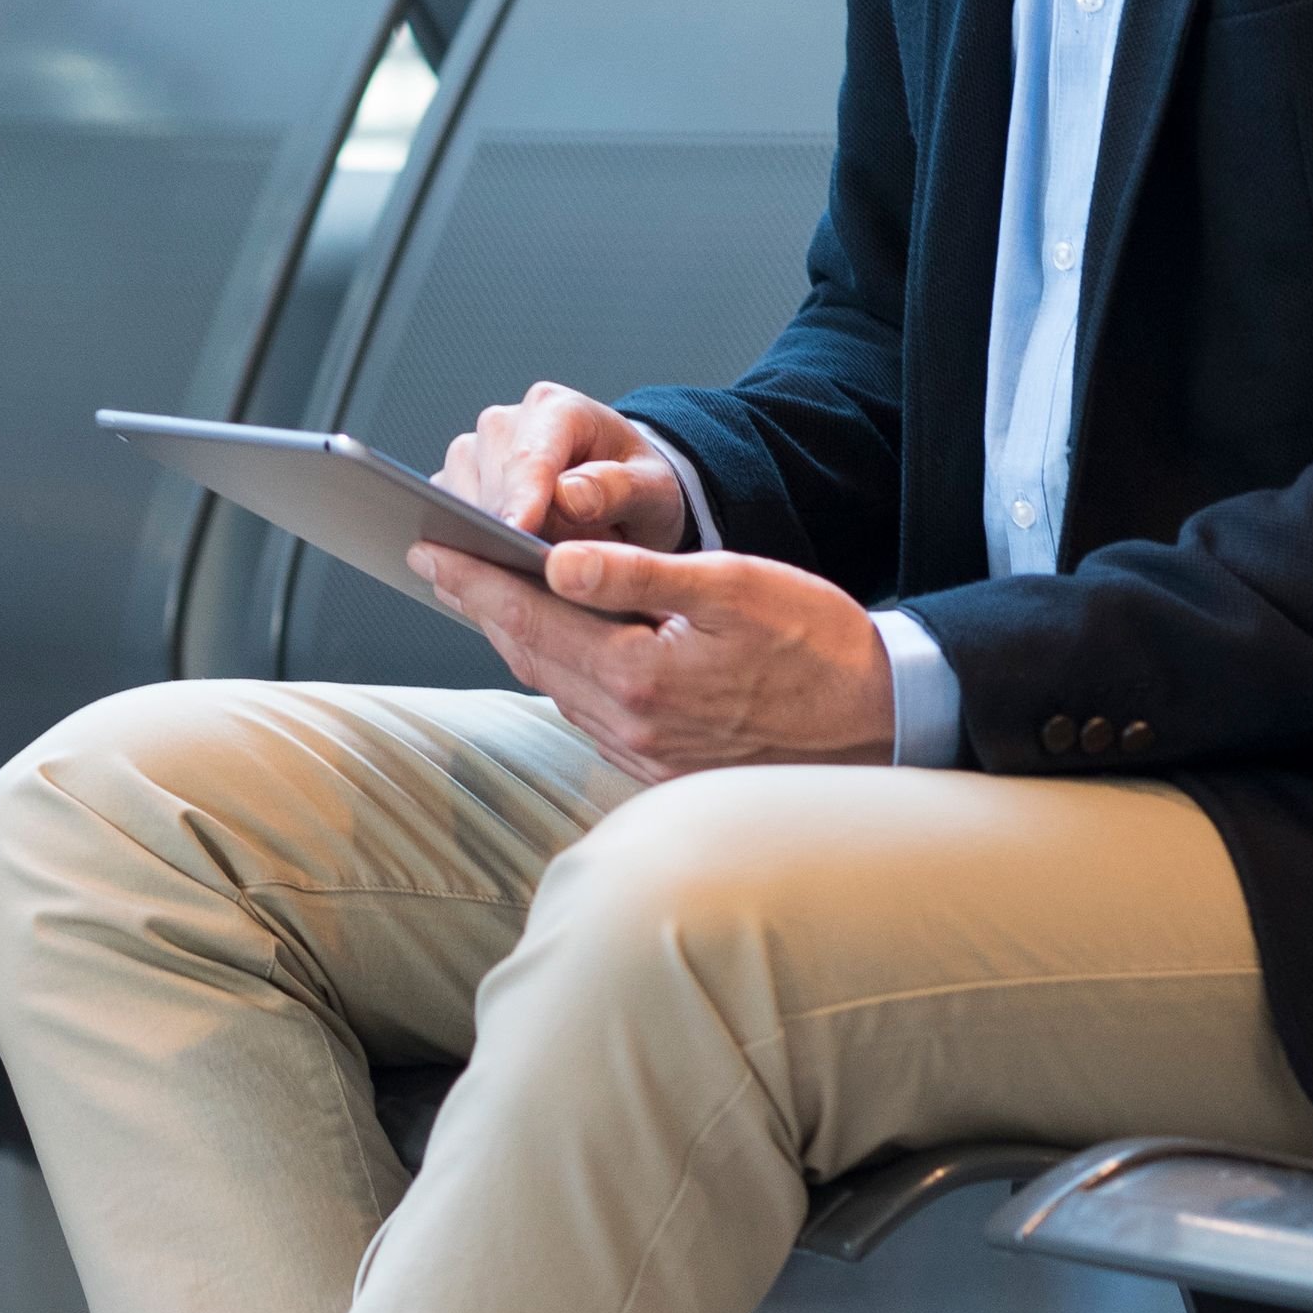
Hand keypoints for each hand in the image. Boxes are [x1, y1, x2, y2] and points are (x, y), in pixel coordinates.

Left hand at [407, 536, 894, 780]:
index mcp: (638, 677)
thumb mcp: (732, 588)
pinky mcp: (657, 767)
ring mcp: (641, 754)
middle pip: (529, 655)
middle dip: (479, 605)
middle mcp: (629, 726)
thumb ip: (637, 574)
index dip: (474, 578)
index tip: (430, 545)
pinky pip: (587, 712)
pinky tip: (553, 645)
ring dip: (514, 639)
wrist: (881, 722)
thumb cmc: (819, 645)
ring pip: (554, 686)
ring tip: (480, 594)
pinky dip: (558, 670)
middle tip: (437, 560)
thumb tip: (555, 562)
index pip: (530, 618)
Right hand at [436, 380, 692, 553]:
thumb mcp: (651, 490)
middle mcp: (504, 426)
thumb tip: (569, 496)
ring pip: (457, 506)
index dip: (521, 499)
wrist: (623, 499)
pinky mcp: (456, 491)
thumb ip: (618, 489)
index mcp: (554, 410)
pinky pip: (445, 526)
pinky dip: (468, 555)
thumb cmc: (638, 489)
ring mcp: (474, 457)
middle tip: (539, 574)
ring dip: (484, 544)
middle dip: (506, 531)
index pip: (528, 457)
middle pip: (486, 482)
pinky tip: (498, 578)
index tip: (517, 535)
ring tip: (525, 576)